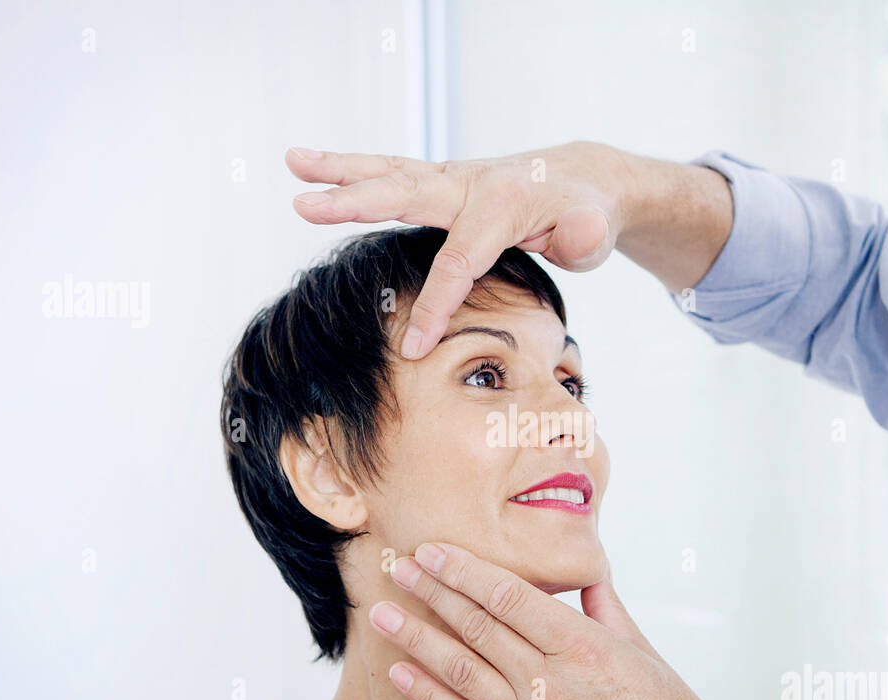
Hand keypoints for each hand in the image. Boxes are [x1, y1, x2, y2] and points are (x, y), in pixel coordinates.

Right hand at [285, 142, 636, 358]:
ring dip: (339, 171)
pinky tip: (309, 167)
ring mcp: (452, 178)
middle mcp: (470, 182)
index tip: (415, 348)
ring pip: (390, 173)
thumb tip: (577, 233)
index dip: (436, 305)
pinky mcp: (441, 180)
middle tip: (304, 207)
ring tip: (292, 162)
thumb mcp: (595, 232)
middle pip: (405, 196)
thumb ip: (585, 236)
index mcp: (503, 204)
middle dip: (356, 204)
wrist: (583, 179)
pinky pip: (392, 173)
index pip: (460, 260)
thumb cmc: (587, 216)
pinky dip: (351, 169)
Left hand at [369, 540, 766, 699]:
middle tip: (396, 566)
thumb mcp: (646, 653)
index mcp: (584, 646)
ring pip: (460, 669)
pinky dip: (429, 696)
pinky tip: (403, 675)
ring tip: (382, 614)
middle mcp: (550, 680)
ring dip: (416, 639)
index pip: (508, 596)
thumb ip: (606, 610)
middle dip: (430, 592)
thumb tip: (588, 573)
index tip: (432, 549)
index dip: (464, 569)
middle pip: (476, 625)